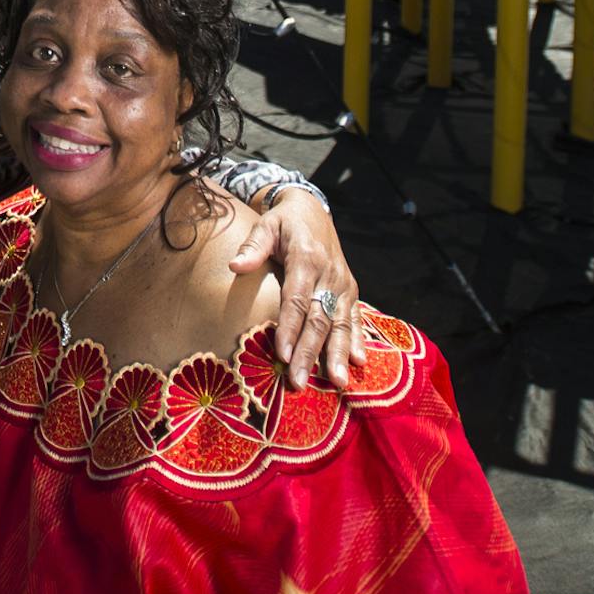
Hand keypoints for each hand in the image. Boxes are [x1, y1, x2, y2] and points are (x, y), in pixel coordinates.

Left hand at [229, 187, 363, 389]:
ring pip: (342, 324)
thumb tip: (234, 266)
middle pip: (319, 319)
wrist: (312, 210)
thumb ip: (253, 246)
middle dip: (310, 353)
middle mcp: (329, 274)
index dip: (290, 328)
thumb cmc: (283, 222)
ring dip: (338, 355)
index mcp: (306, 259)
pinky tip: (358, 363)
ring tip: (336, 383)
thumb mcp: (265, 225)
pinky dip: (358, 341)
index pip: (297, 300)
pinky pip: (356, 318)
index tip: (283, 356)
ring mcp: (343, 284)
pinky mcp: (351, 291)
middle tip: (300, 382)